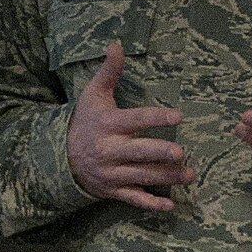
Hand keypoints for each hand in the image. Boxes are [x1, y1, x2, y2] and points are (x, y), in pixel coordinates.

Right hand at [66, 42, 193, 211]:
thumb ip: (109, 72)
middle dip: (160, 153)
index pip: (136, 119)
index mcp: (108, 125)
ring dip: (167, 177)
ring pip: (142, 176)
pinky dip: (150, 204)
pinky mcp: (113, 190)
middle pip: (139, 152)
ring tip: (190, 175)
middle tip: (181, 153)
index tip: (178, 116)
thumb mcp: (94, 95)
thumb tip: (117, 44)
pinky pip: (133, 198)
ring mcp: (112, 172)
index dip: (156, 117)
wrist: (61, 156)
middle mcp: (110, 149)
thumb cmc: (86, 121)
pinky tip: (169, 206)